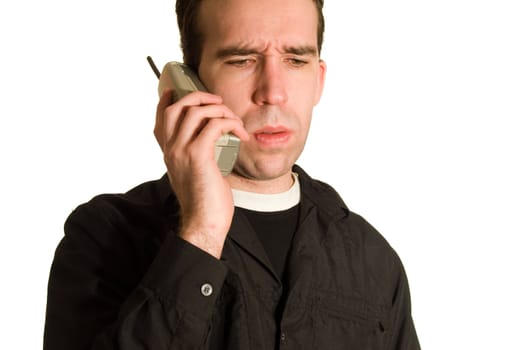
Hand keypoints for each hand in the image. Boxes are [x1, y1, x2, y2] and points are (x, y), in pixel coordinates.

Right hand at [154, 90, 248, 257]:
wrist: (204, 222)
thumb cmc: (204, 200)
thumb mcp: (194, 173)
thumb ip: (195, 154)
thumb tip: (211, 139)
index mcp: (168, 152)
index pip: (162, 116)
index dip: (171, 98)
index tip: (184, 91)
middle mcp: (171, 148)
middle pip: (177, 106)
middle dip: (199, 96)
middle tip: (218, 102)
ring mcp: (182, 151)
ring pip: (197, 112)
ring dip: (221, 110)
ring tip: (235, 121)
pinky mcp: (198, 155)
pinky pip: (214, 125)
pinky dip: (231, 124)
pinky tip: (241, 134)